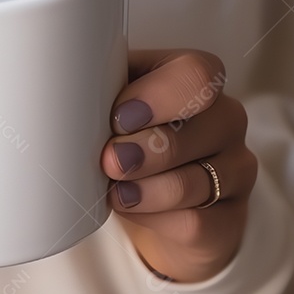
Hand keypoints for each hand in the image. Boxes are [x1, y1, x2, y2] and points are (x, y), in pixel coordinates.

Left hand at [100, 50, 255, 282]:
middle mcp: (225, 119)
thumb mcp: (113, 105)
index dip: (157, 96)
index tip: (117, 118)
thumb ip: (97, 92)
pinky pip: (197, 220)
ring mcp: (235, 169)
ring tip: (115, 190)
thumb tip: (58, 96)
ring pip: (198, 179)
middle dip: (149, 147)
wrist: (157, 203)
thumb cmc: (128, 138)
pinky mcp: (228, 217)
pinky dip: (155, 216)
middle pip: (204, 126)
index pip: (197, 73)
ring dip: (149, 187)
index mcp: (195, 81)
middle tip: (109, 161)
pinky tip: (130, 208)